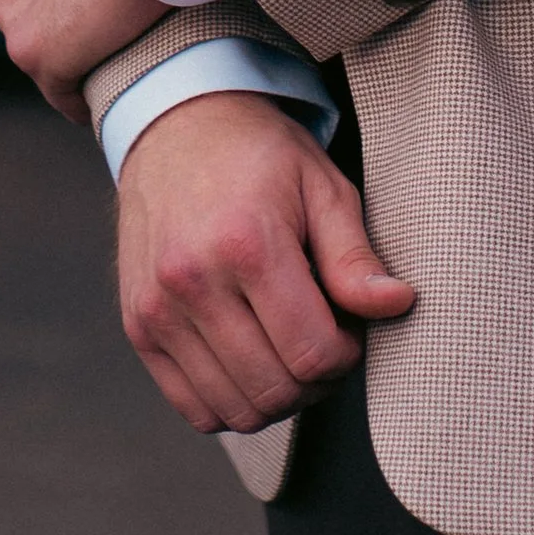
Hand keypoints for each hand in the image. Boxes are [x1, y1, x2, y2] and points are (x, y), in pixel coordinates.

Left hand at [0, 0, 156, 115]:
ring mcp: (16, 16)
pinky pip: (60, 90)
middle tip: (110, 12)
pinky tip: (107, 93)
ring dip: (69, 51)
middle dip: (58, 9)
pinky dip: (79, 96)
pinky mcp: (44, 57)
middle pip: (25, 2)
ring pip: (39, 45)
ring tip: (116, 54)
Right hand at [115, 90, 417, 434]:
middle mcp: (192, 282)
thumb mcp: (320, 185)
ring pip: (236, 411)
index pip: (312, 353)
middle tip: (323, 338)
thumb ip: (354, 255)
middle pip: (275, 390)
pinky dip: (232, 402)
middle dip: (316, 380)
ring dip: (276, 396)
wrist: (174, 123)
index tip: (348, 326)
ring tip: (286, 348)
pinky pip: (195, 408)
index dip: (346, 355)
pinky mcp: (138, 327)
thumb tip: (395, 305)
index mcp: (245, 243)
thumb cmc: (256, 153)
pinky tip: (249, 360)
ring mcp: (157, 309)